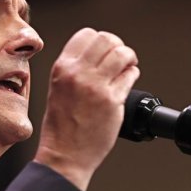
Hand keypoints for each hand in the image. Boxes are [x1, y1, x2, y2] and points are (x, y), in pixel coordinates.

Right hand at [33, 28, 139, 190]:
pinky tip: (128, 81)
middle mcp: (78, 73)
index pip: (86, 35)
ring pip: (122, 53)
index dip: (100, 41)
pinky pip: (130, 76)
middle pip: (107, 39)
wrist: (64, 155)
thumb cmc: (61, 128)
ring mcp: (96, 86)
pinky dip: (133, 75)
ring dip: (129, 58)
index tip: (105, 51)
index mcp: (62, 68)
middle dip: (117, 45)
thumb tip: (98, 56)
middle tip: (121, 58)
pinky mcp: (112, 101)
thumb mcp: (58, 89)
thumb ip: (75, 70)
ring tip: (127, 67)